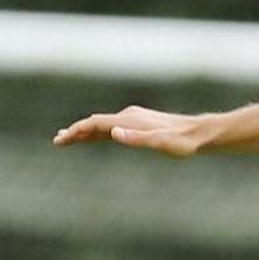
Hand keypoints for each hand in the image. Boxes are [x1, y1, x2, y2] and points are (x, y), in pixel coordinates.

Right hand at [53, 106, 205, 157]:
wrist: (201, 133)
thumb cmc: (183, 142)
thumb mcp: (161, 143)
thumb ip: (137, 138)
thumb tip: (114, 133)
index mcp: (130, 120)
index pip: (96, 124)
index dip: (77, 131)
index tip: (61, 140)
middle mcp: (130, 116)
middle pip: (96, 122)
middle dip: (76, 131)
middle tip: (57, 141)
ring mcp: (135, 118)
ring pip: (104, 124)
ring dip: (85, 131)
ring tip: (68, 138)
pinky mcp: (141, 123)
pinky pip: (114, 126)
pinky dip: (100, 131)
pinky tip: (96, 136)